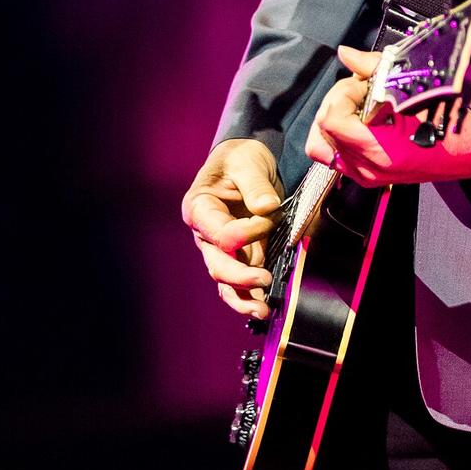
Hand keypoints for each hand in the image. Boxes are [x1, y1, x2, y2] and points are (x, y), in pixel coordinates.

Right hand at [181, 138, 281, 319]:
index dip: (248, 232)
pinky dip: (250, 296)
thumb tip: (267, 207)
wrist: (245, 162)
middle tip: (266, 278)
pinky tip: (265, 306)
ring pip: (226, 281)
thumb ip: (255, 184)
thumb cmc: (239, 159)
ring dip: (244, 298)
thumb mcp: (246, 163)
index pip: (221, 234)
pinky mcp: (239, 256)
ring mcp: (221, 249)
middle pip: (217, 265)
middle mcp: (206, 234)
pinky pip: (239, 282)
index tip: (270, 215)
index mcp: (200, 209)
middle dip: (241, 277)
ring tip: (264, 310)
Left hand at [304, 45, 470, 187]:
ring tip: (361, 104)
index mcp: (379, 150)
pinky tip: (363, 118)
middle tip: (364, 89)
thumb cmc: (452, 122)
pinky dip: (340, 133)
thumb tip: (346, 53)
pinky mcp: (369, 176)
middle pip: (322, 130)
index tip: (364, 84)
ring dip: (335, 118)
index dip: (343, 94)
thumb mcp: (415, 88)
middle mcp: (369, 169)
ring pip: (322, 145)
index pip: (331, 119)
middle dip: (338, 102)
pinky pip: (336, 154)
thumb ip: (373, 69)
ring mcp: (367, 176)